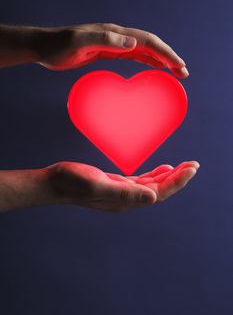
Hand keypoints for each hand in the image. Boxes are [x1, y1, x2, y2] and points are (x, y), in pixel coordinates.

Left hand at [35, 23, 188, 77]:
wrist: (46, 48)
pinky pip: (133, 57)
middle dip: (169, 57)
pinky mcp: (108, 52)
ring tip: (175, 72)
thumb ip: (105, 39)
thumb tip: (134, 44)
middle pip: (150, 45)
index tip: (179, 66)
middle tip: (183, 73)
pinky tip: (152, 69)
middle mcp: (118, 37)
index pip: (147, 42)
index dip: (165, 53)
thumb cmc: (59, 46)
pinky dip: (146, 62)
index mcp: (115, 34)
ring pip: (144, 51)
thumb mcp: (80, 42)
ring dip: (161, 60)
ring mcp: (113, 45)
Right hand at [46, 160, 199, 211]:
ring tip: (184, 166)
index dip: (176, 182)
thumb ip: (124, 192)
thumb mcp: (97, 185)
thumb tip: (152, 197)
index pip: (158, 193)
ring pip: (152, 185)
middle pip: (159, 190)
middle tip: (193, 165)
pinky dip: (154, 174)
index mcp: (125, 201)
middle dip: (177, 178)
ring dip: (168, 176)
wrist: (55, 182)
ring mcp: (122, 192)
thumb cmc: (72, 182)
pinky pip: (141, 181)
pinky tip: (162, 168)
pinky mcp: (116, 184)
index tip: (190, 169)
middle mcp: (127, 199)